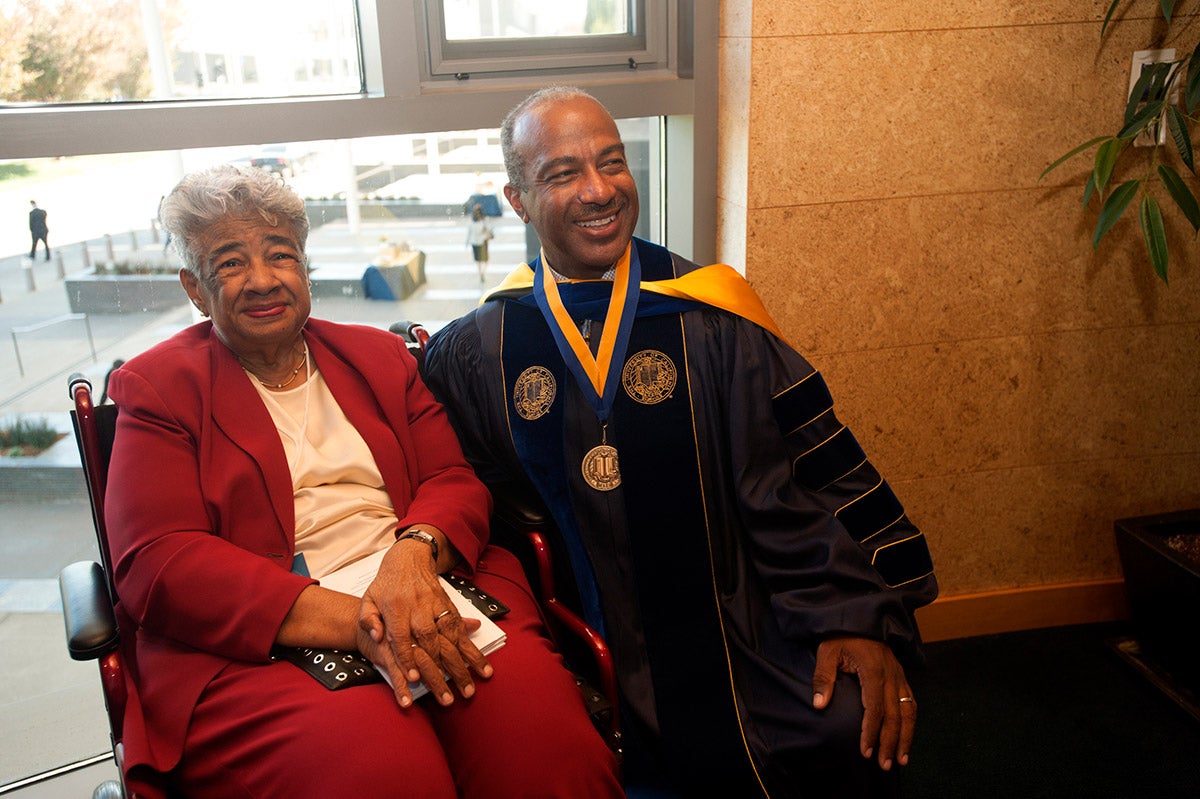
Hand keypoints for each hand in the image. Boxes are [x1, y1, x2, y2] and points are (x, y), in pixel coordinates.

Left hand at [358, 539, 492, 707]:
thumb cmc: (386, 584)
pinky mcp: (449, 606)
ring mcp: (436, 606)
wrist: (409, 558)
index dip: (408, 658)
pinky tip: (479, 664)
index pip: (402, 636)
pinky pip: (461, 628)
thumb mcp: (368, 600)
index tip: (414, 679)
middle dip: (438, 669)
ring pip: (450, 637)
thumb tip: (377, 637)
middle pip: (429, 641)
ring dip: (461, 663)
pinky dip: (470, 647)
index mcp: (395, 607)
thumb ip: (368, 620)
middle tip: (446, 695)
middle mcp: (418, 607)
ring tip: (470, 686)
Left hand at [812, 636, 915, 770]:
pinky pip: (911, 703)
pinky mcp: (901, 677)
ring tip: (901, 760)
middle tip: (884, 765)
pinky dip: (911, 723)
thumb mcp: (827, 651)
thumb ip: (823, 677)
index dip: (871, 732)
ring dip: (905, 737)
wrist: (861, 618)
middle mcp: (891, 676)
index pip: (874, 708)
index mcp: (873, 670)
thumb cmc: (841, 635)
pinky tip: (906, 738)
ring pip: (908, 711)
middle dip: (889, 742)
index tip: (865, 751)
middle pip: (894, 715)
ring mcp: (899, 676)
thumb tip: (819, 705)